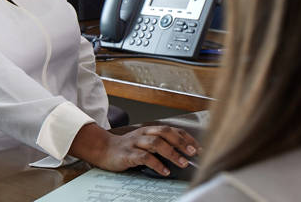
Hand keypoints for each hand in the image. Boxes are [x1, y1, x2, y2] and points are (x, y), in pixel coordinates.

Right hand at [68, 123, 200, 175]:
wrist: (103, 149)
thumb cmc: (126, 148)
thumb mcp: (144, 143)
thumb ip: (159, 145)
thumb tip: (182, 154)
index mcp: (149, 130)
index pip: (171, 129)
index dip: (185, 137)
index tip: (198, 147)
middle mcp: (143, 134)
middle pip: (164, 132)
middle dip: (181, 142)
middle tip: (193, 153)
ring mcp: (135, 143)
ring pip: (155, 143)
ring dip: (171, 153)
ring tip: (182, 163)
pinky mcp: (128, 154)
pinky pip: (144, 157)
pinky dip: (156, 164)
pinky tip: (165, 171)